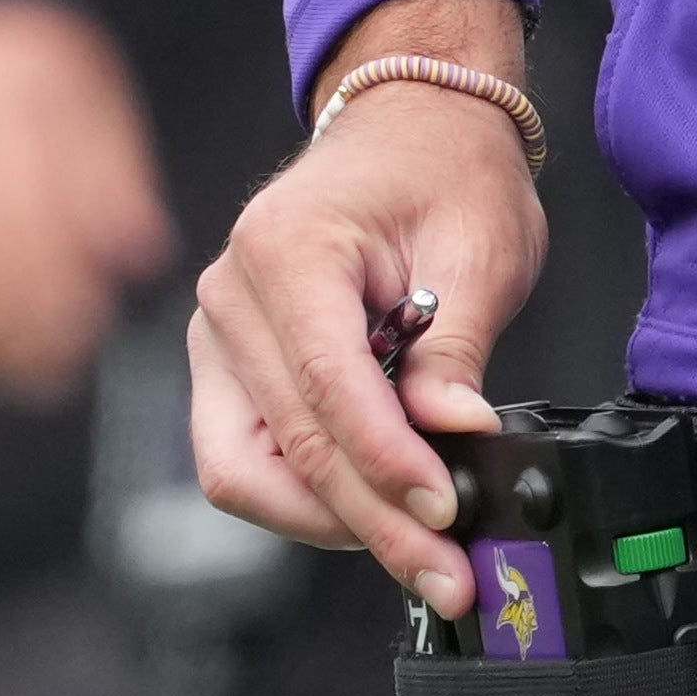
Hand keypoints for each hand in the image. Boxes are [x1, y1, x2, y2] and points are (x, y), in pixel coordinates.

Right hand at [0, 0, 171, 402]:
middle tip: (60, 358)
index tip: (86, 326)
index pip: (21, 201)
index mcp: (5, 100)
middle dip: (14, 311)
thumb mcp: (91, 104)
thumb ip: (112, 179)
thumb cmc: (41, 76)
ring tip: (21, 368)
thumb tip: (143, 255)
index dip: (52, 275)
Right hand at [189, 0, 548, 618]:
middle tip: (444, 570)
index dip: (385, 460)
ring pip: (249, 469)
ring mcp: (218, 334)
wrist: (412, 125)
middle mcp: (231, 294)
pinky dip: (310, 493)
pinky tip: (379, 509)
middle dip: (370, 519)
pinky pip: (248, 456)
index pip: (325, 383)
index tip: (442, 509)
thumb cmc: (444, 170)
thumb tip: (456, 438)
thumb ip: (455, 350)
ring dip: (332, 521)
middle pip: (287, 444)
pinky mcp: (228, 367)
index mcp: (283, 247)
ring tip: (417, 551)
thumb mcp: (478, 250)